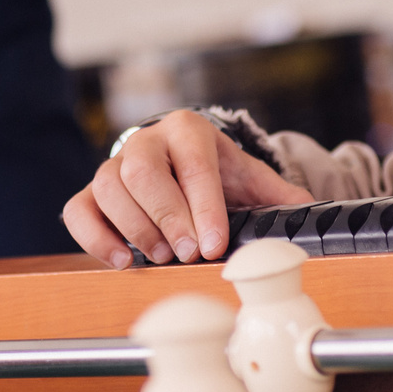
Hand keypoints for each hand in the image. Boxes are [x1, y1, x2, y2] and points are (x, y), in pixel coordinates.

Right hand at [62, 111, 310, 270]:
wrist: (185, 166)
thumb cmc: (219, 176)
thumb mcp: (251, 180)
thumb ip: (280, 197)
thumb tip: (313, 216)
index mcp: (189, 130)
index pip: (193, 163)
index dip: (202, 205)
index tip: (213, 244)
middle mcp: (146, 140)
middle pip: (143, 170)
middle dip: (167, 216)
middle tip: (188, 252)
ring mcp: (114, 164)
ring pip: (108, 185)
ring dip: (135, 226)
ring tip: (161, 256)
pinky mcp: (92, 193)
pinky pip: (80, 209)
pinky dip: (95, 237)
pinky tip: (121, 260)